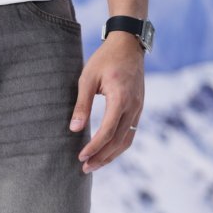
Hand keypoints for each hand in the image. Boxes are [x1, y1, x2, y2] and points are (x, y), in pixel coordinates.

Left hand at [69, 32, 144, 172]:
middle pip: (118, 141)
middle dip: (101, 157)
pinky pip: (130, 133)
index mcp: (120, 98)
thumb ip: (81, 104)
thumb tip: (74, 129)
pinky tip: (106, 152)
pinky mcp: (138, 109)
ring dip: (111, 156)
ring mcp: (138, 108)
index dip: (94, 147)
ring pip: (126, 140)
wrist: (128, 44)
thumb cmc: (105, 59)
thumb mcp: (87, 78)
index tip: (80, 157)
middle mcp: (133, 106)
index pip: (107, 131)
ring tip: (94, 165)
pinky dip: (118, 146)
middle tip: (85, 168)